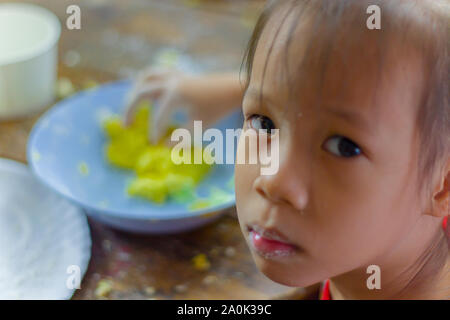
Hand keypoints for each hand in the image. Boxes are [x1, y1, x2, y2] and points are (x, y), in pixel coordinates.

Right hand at [124, 68, 241, 143]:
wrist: (232, 88)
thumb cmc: (217, 109)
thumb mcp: (199, 126)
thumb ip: (180, 138)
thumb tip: (164, 147)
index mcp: (176, 94)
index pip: (158, 116)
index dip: (154, 132)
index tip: (153, 144)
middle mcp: (171, 82)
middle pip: (141, 93)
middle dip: (130, 109)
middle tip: (126, 126)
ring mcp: (173, 75)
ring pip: (146, 78)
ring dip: (136, 91)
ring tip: (132, 107)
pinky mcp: (178, 73)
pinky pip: (156, 73)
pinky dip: (147, 82)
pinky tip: (147, 94)